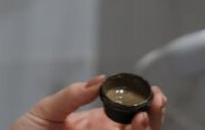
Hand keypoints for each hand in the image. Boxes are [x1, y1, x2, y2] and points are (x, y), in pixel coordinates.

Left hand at [12, 76, 167, 129]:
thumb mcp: (47, 109)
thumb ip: (73, 95)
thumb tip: (100, 79)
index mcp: (97, 121)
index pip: (128, 111)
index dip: (143, 100)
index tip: (150, 89)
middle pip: (140, 126)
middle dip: (155, 112)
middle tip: (157, 98)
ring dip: (147, 126)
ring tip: (146, 111)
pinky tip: (134, 124)